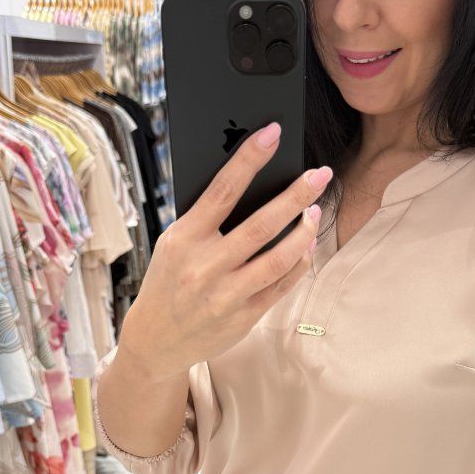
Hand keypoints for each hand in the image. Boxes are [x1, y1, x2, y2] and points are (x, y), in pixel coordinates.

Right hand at [120, 122, 333, 378]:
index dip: (249, 158)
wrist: (155, 341)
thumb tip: (248, 182)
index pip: (222, 189)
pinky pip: (282, 284)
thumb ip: (205, 219)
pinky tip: (306, 244)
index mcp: (184, 238)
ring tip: (315, 210)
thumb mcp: (174, 244)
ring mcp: (226, 295)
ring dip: (304, 231)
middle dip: (297, 194)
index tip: (273, 132)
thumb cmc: (168, 281)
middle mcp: (205, 266)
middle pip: (262, 224)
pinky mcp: (244, 317)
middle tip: (320, 174)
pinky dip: (299, 260)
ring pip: (279, 258)